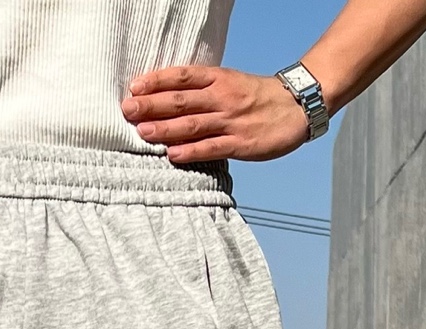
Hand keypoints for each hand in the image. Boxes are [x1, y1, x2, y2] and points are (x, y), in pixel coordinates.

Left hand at [121, 67, 310, 163]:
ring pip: (193, 124)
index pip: (184, 76)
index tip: (134, 87)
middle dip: (153, 105)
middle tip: (127, 110)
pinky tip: (172, 155)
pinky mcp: (241, 144)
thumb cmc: (256, 97)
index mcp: (219, 79)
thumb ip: (201, 90)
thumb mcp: (230, 83)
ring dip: (166, 129)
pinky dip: (191, 152)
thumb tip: (167, 97)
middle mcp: (223, 98)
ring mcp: (231, 121)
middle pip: (182, 100)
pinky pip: (212, 148)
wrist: (297, 106)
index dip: (158, 81)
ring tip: (142, 132)